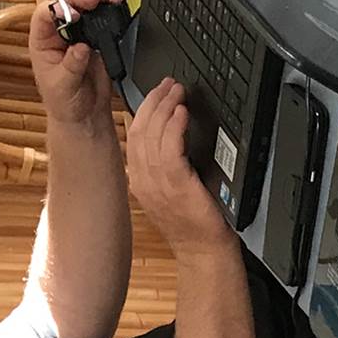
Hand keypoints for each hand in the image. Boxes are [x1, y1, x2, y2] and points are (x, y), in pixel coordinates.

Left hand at [29, 0, 113, 130]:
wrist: (84, 115)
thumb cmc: (64, 103)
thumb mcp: (63, 87)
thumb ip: (71, 66)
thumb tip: (81, 47)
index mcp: (42, 41)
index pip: (44, 14)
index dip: (57, 9)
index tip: (73, 14)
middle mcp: (57, 32)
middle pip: (64, 2)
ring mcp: (77, 32)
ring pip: (82, 5)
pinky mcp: (95, 37)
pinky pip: (100, 18)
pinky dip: (108, 9)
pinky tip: (114, 5)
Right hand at [124, 80, 231, 252]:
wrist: (204, 252)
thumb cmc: (194, 223)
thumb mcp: (172, 189)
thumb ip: (166, 164)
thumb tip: (171, 132)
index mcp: (139, 180)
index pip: (134, 134)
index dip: (145, 107)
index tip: (159, 92)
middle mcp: (143, 181)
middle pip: (139, 129)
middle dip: (154, 101)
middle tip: (170, 85)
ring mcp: (157, 185)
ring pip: (152, 136)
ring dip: (166, 108)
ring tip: (177, 92)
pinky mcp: (175, 186)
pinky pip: (169, 150)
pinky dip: (175, 127)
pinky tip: (182, 114)